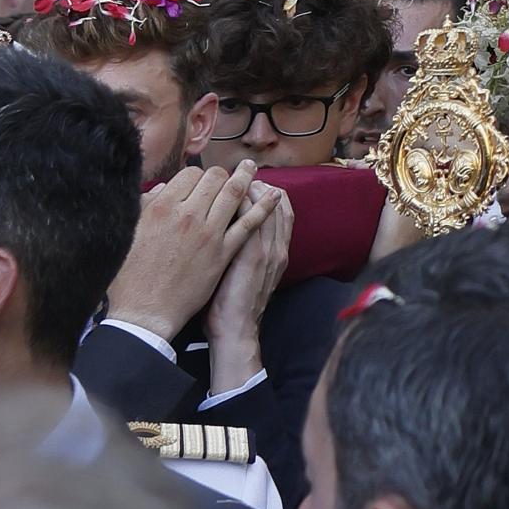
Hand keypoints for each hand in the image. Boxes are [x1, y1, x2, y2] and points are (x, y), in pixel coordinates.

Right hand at [105, 158, 275, 345]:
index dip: (198, 175)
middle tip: (228, 174)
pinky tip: (272, 196)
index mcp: (161, 207)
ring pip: (233, 194)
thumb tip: (162, 189)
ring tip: (252, 168)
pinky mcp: (222, 252)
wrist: (145, 311)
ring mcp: (208, 233)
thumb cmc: (132, 274)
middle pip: (214, 179)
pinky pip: (248, 223)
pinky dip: (263, 207)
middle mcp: (186, 214)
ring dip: (246, 178)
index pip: (189, 175)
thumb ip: (147, 207)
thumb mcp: (133, 232)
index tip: (201, 181)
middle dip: (223, 174)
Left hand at [203, 171, 292, 393]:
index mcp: (277, 253)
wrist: (235, 332)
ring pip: (268, 206)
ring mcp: (268, 251)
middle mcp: (277, 248)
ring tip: (234, 180)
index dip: (269, 193)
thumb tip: (227, 233)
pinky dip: (241, 204)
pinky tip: (226, 196)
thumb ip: (243, 252)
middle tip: (242, 176)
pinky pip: (252, 219)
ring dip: (251, 189)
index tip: (251, 183)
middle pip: (278, 203)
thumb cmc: (231, 307)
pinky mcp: (253, 256)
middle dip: (261, 185)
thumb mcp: (244, 275)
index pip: (282, 212)